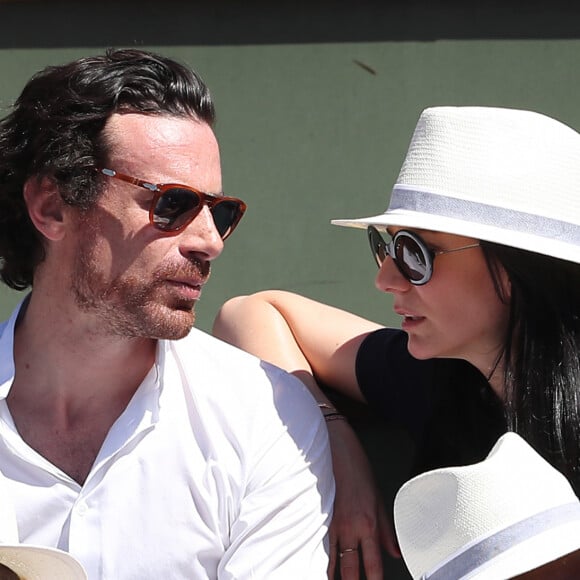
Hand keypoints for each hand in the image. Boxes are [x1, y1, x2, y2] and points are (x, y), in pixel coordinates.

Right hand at [326, 420, 400, 579]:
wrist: (334, 445)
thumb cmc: (356, 466)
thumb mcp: (377, 496)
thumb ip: (385, 528)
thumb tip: (394, 551)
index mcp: (367, 523)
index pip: (372, 565)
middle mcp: (348, 527)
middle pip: (349, 570)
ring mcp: (328, 522)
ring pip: (328, 560)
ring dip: (330, 574)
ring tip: (330, 579)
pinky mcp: (314, 514)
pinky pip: (314, 543)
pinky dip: (315, 556)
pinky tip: (312, 562)